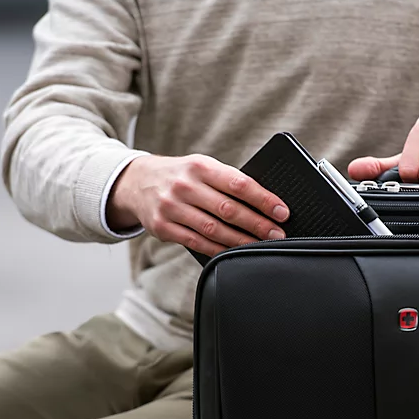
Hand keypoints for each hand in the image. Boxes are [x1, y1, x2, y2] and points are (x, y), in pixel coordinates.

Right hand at [106, 154, 288, 256]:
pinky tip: (234, 251)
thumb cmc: (181, 176)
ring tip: (261, 245)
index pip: (238, 183)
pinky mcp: (162, 227)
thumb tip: (265, 202)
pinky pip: (197, 242)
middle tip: (277, 233)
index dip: (264, 199)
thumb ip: (227, 181)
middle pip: (228, 209)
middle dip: (257, 224)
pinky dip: (219, 249)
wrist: (136, 182)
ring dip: (241, 240)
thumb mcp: (201, 167)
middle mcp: (184, 185)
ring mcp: (171, 207)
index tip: (282, 211)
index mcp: (199, 166)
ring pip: (213, 229)